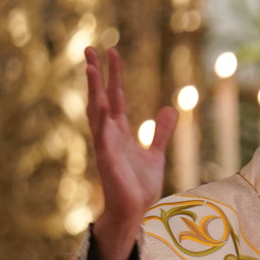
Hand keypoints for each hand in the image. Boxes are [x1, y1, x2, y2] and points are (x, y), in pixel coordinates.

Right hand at [85, 46, 175, 259]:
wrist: (136, 211)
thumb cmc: (140, 185)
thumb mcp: (156, 153)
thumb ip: (162, 132)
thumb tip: (169, 109)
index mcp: (119, 131)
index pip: (115, 96)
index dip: (114, 75)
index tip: (111, 52)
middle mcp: (109, 134)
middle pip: (101, 97)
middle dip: (96, 74)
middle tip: (90, 48)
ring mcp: (106, 145)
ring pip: (97, 112)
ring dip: (93, 89)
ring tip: (90, 67)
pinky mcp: (107, 160)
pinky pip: (102, 136)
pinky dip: (100, 119)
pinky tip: (99, 102)